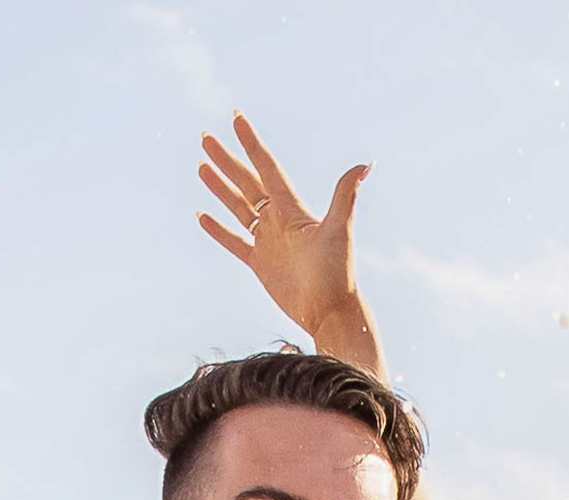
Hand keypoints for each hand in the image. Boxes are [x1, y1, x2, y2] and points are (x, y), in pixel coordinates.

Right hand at [197, 111, 368, 340]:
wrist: (330, 312)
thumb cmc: (338, 272)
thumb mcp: (341, 229)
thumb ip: (345, 195)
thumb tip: (366, 163)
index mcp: (292, 209)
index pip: (268, 169)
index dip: (252, 144)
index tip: (236, 119)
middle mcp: (279, 222)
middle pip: (247, 183)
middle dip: (228, 161)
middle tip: (206, 138)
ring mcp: (268, 242)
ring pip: (238, 208)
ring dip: (220, 188)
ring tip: (202, 167)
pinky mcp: (261, 264)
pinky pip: (234, 242)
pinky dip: (218, 230)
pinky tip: (202, 215)